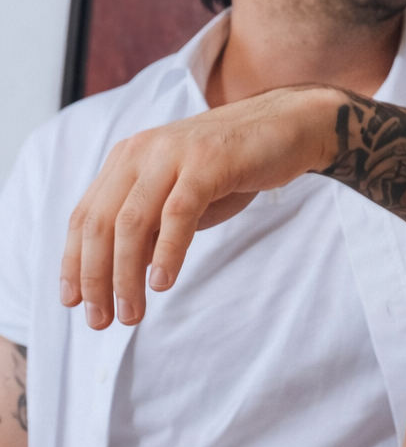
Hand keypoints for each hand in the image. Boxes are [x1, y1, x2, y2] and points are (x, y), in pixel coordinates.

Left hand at [61, 87, 345, 328]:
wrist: (291, 126)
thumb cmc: (236, 165)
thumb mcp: (183, 194)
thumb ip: (153, 223)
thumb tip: (123, 270)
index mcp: (127, 159)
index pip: (85, 216)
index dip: (74, 262)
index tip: (73, 302)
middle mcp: (141, 152)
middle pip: (101, 224)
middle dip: (96, 278)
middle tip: (101, 319)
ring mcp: (173, 155)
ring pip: (132, 223)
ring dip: (126, 275)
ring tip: (132, 312)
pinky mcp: (207, 162)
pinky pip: (177, 214)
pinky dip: (167, 252)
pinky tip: (162, 282)